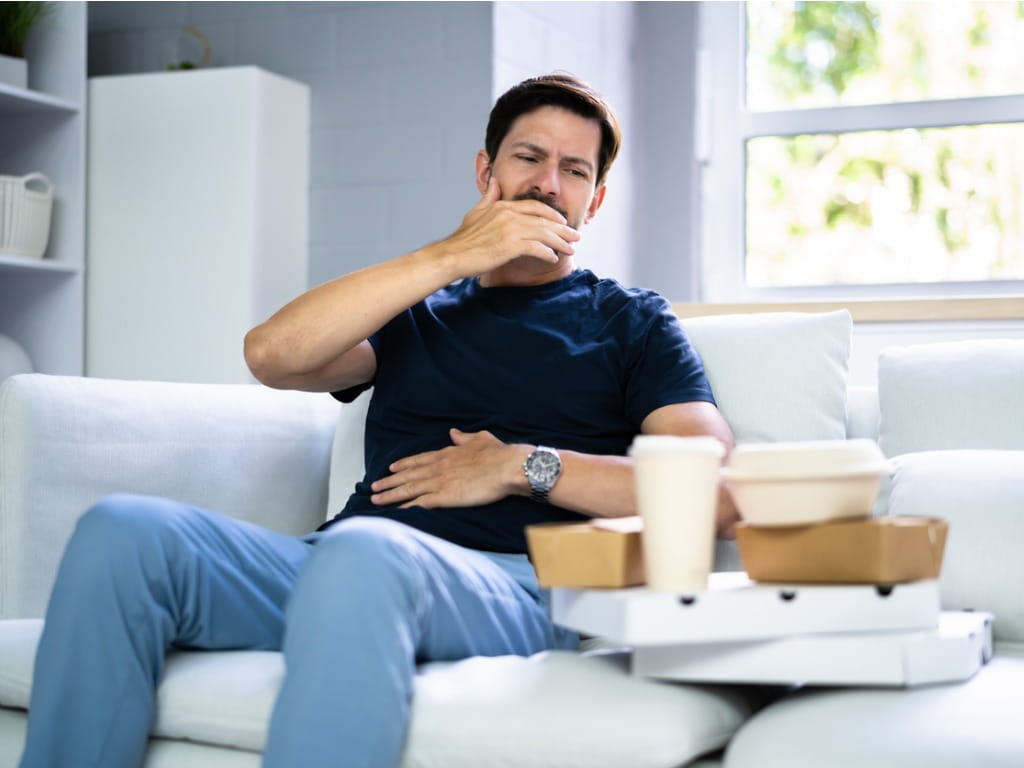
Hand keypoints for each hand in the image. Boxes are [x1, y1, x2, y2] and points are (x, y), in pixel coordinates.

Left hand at [370, 429, 524, 508]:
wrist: (508, 466)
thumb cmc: (499, 453)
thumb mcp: (480, 438)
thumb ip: (464, 437)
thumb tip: (454, 432)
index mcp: (447, 453)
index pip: (419, 460)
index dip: (403, 464)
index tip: (391, 467)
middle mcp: (438, 467)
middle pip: (408, 475)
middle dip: (389, 481)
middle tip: (374, 487)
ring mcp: (440, 482)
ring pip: (409, 489)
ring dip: (391, 494)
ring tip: (376, 499)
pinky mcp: (445, 497)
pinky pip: (420, 503)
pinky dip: (406, 508)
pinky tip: (395, 512)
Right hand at [438, 178, 580, 278]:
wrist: (452, 255)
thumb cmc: (463, 239)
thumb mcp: (476, 212)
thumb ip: (489, 197)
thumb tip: (495, 181)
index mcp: (503, 206)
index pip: (535, 206)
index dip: (551, 214)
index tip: (562, 221)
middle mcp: (509, 215)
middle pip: (544, 220)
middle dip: (563, 229)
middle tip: (575, 236)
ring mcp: (510, 231)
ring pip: (544, 234)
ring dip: (560, 242)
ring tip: (570, 249)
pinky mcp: (510, 246)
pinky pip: (536, 248)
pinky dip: (547, 253)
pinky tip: (553, 258)